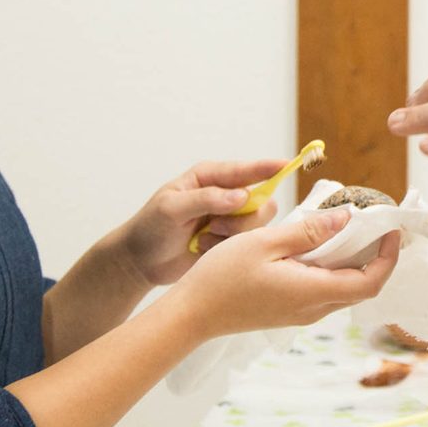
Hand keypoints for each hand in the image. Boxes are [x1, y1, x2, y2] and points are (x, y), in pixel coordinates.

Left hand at [117, 158, 287, 286]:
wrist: (140, 262)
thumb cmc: (149, 228)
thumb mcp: (171, 209)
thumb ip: (207, 199)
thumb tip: (242, 196)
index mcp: (209, 177)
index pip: (245, 170)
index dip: (267, 167)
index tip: (287, 165)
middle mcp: (225, 195)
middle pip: (260, 200)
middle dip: (243, 217)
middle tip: (215, 226)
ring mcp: (229, 218)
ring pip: (257, 224)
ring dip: (232, 235)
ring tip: (204, 239)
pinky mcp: (231, 241)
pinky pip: (248, 243)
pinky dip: (226, 248)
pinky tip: (203, 248)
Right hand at [182, 208, 401, 335]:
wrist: (191, 315)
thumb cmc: (221, 277)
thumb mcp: (264, 243)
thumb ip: (307, 232)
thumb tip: (346, 220)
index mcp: (312, 292)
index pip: (370, 282)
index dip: (388, 257)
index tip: (391, 230)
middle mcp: (313, 309)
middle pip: (362, 287)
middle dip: (377, 257)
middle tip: (375, 225)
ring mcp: (301, 314)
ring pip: (344, 289)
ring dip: (354, 262)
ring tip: (349, 229)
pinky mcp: (289, 312)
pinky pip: (324, 291)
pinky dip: (333, 269)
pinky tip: (320, 246)